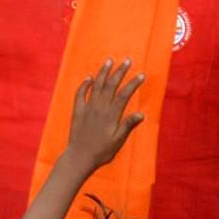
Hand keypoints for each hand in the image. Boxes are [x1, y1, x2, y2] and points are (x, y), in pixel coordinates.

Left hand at [66, 58, 144, 174]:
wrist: (79, 157)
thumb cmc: (101, 151)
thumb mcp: (118, 141)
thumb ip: (128, 126)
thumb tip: (141, 114)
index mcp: (111, 115)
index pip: (124, 94)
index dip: (133, 83)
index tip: (141, 75)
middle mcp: (99, 107)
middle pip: (111, 85)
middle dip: (120, 71)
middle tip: (127, 60)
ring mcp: (87, 107)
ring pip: (96, 85)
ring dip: (103, 72)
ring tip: (109, 61)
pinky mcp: (77, 110)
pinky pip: (80, 93)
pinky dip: (85, 84)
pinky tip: (89, 77)